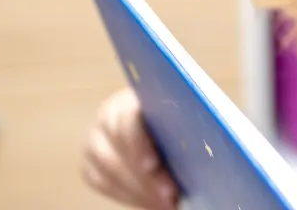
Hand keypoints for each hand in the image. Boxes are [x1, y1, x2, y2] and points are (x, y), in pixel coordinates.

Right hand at [82, 87, 178, 208]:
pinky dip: (128, 196)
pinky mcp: (91, 166)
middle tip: (170, 195)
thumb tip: (205, 147)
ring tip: (167, 203)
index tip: (153, 165)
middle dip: (144, 177)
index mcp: (131, 97)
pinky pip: (103, 183)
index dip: (138, 142)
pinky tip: (152, 203)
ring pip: (109, 170)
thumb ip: (187, 126)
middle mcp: (107, 117)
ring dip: (139, 191)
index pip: (128, 117)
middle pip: (117, 148)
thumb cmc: (180, 119)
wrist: (157, 127)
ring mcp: (95, 142)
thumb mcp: (183, 116)